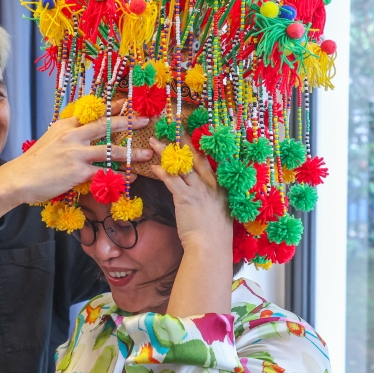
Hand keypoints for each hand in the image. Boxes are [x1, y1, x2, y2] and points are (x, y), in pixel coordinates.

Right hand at [0, 115, 151, 222]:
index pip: (93, 112)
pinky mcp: (78, 171)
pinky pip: (105, 173)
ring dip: (131, 153)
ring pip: (110, 150)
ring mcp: (76, 153)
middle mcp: (72, 135)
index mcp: (66, 125)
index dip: (113, 107)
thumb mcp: (50, 139)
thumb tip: (85, 129)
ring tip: (146, 154)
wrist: (20, 179)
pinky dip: (120, 176)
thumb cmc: (36, 162)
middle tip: (145, 120)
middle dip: (127, 121)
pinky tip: (131, 178)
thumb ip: (69, 133)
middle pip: (105, 125)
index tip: (129, 102)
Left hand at [148, 137, 230, 252]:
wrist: (212, 246)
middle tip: (172, 125)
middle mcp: (210, 184)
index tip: (187, 134)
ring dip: (166, 152)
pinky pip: (171, 180)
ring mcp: (198, 190)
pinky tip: (153, 166)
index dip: (196, 145)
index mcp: (220, 186)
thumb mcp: (220, 212)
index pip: (206, 160)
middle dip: (182, 140)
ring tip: (154, 141)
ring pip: (180, 165)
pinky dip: (162, 172)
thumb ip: (213, 199)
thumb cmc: (216, 235)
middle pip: (194, 156)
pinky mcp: (186, 198)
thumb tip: (203, 195)